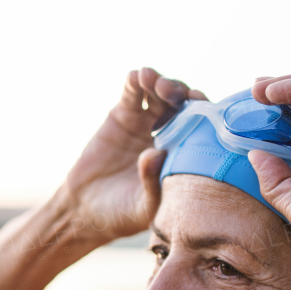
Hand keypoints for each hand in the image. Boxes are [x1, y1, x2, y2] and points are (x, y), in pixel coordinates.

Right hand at [63, 67, 205, 241]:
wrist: (86, 209)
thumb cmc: (122, 214)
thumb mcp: (144, 207)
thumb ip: (152, 183)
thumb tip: (156, 154)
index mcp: (183, 154)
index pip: (201, 128)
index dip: (203, 113)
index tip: (200, 105)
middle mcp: (169, 134)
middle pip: (183, 105)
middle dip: (181, 94)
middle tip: (173, 92)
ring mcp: (147, 122)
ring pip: (160, 94)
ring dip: (160, 83)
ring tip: (153, 80)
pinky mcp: (123, 114)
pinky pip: (133, 93)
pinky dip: (135, 81)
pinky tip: (136, 75)